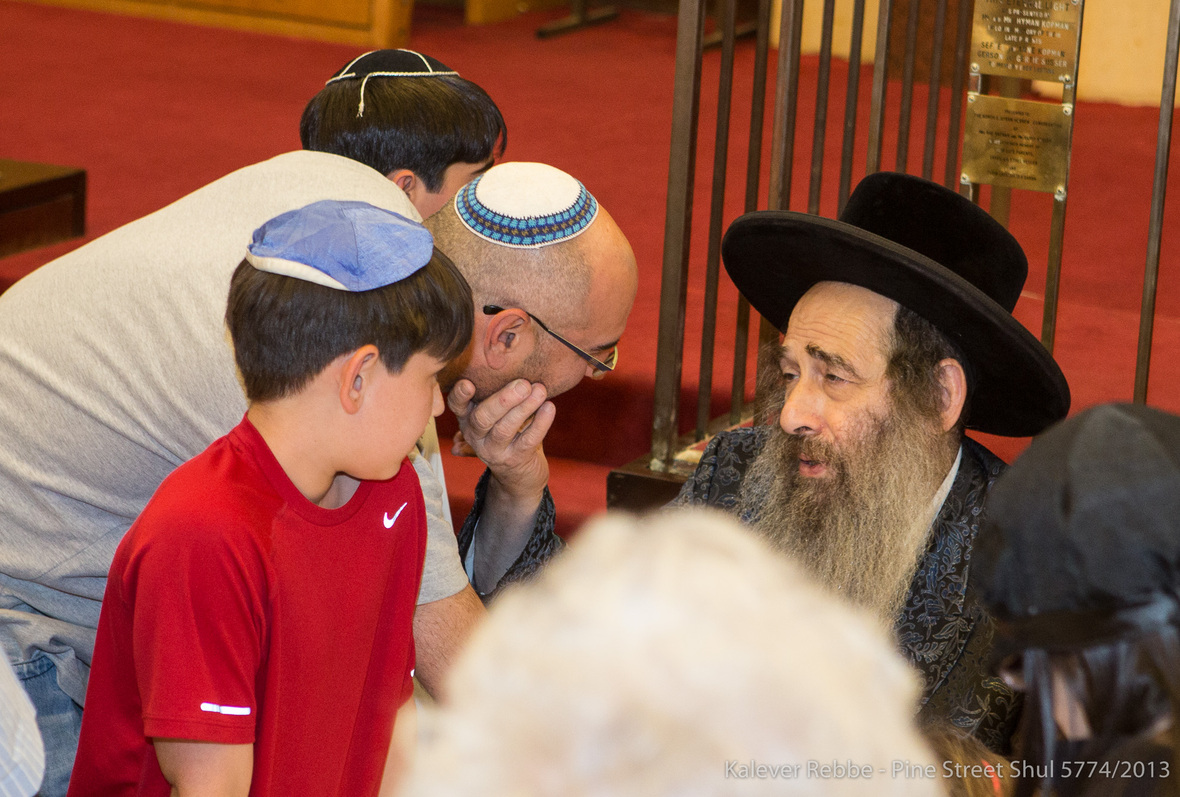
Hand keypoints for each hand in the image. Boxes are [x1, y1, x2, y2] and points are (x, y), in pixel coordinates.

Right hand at [447, 378, 554, 501]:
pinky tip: (549, 407)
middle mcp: (476, 436)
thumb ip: (494, 397)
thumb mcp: (494, 417)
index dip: (460, 395)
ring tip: (540, 391)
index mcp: (468, 420)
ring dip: (524, 408)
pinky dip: (540, 423)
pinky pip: (528, 440)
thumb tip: (505, 370)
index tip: (468, 383)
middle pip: (483, 417)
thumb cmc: (508, 434)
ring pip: (505, 429)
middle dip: (503, 400)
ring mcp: (494, 451)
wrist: (519, 475)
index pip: (457, 406)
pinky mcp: (515, 460)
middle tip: (523, 384)